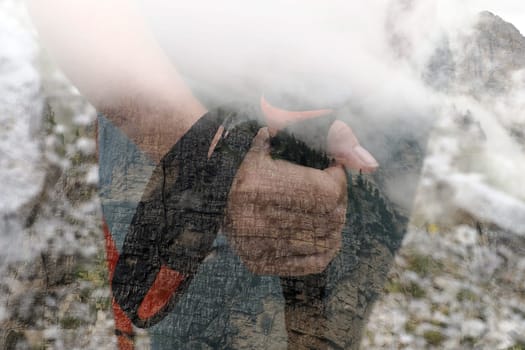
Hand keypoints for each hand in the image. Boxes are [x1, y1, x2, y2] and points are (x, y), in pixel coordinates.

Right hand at [224, 100, 377, 275]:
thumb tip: (364, 159)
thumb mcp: (270, 140)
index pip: (325, 193)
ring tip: (330, 211)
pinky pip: (310, 264)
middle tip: (333, 190)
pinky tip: (329, 238)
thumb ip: (319, 139)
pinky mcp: (259, 262)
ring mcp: (258, 245)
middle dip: (339, 201)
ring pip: (324, 241)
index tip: (334, 170)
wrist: (207, 191)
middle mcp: (257, 219)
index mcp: (259, 186)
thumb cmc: (242, 161)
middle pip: (329, 218)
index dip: (338, 181)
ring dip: (335, 225)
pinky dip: (327, 251)